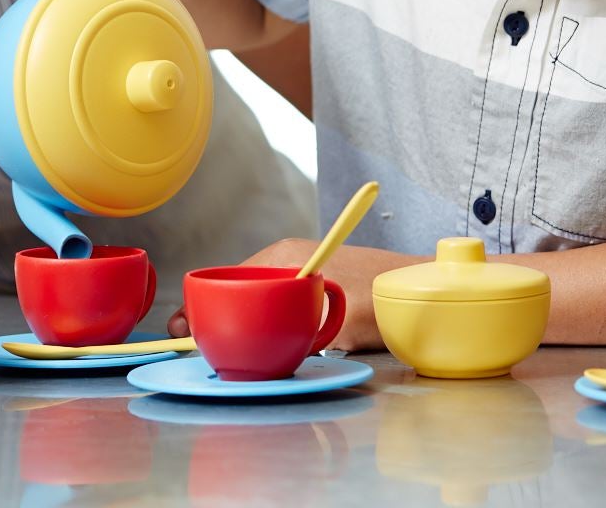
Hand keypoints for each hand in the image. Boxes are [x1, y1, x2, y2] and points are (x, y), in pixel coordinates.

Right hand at [164, 239, 426, 352]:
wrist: (426, 288)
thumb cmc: (386, 298)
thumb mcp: (340, 322)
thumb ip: (299, 332)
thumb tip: (260, 349)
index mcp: (287, 256)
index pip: (230, 278)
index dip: (201, 304)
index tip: (179, 328)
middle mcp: (289, 257)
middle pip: (237, 285)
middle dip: (211, 312)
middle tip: (188, 342)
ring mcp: (300, 268)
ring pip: (254, 293)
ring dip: (234, 316)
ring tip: (212, 343)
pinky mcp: (312, 283)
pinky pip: (272, 299)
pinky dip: (256, 315)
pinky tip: (253, 336)